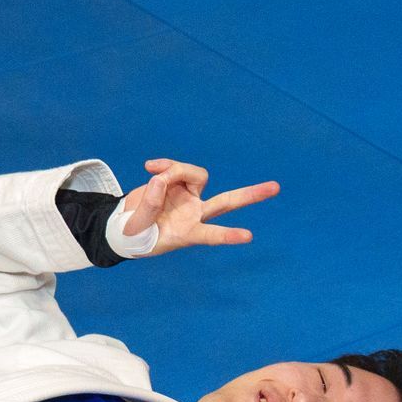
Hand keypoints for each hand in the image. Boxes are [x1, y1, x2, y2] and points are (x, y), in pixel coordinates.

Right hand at [120, 158, 278, 256]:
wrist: (126, 225)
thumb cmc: (135, 234)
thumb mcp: (136, 227)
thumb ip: (148, 205)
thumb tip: (160, 180)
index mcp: (188, 233)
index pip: (211, 235)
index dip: (228, 235)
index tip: (248, 237)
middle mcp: (195, 214)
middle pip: (228, 202)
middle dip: (251, 195)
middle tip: (276, 187)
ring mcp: (190, 197)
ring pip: (197, 175)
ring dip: (175, 170)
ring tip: (151, 173)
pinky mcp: (179, 183)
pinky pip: (177, 168)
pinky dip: (164, 165)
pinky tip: (149, 165)